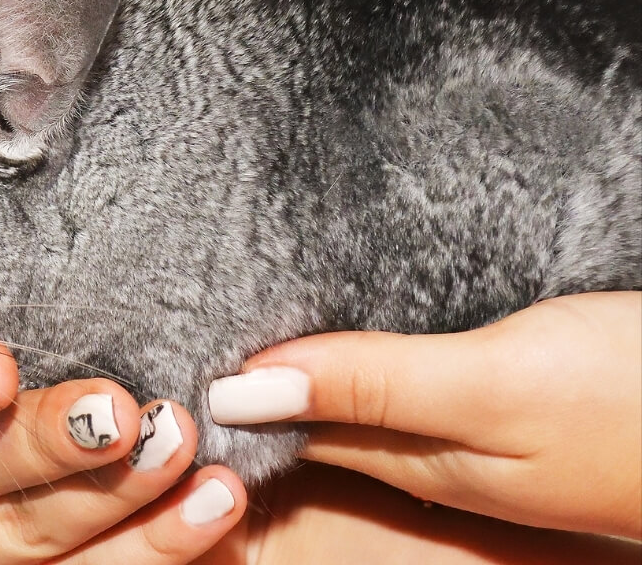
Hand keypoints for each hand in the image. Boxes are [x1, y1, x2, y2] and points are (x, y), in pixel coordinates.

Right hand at [0, 324, 247, 563]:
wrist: (117, 477)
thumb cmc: (87, 389)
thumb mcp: (63, 351)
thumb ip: (69, 331)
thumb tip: (114, 278)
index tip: (1, 372)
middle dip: (44, 442)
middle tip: (116, 413)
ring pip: (29, 535)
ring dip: (115, 493)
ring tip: (179, 445)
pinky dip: (158, 541)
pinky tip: (212, 501)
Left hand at [207, 291, 641, 539]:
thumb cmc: (636, 403)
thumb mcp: (490, 390)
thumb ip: (369, 385)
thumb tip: (237, 392)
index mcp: (413, 458)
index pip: (282, 429)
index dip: (220, 393)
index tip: (160, 350)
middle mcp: (431, 447)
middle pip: (311, 411)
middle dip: (246, 373)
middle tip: (176, 313)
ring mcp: (471, 420)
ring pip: (356, 386)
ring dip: (302, 353)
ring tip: (235, 297)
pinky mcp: (508, 385)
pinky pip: (409, 366)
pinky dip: (366, 340)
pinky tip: (346, 305)